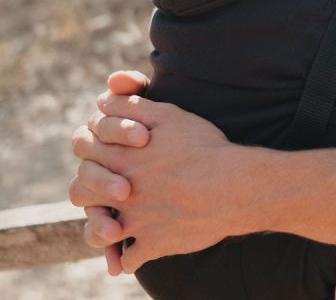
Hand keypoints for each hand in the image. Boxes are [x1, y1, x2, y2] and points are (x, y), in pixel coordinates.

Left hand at [71, 72, 235, 271]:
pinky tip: (136, 250)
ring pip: (97, 231)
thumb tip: (104, 100)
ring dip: (102, 228)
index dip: (93, 150)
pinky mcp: (151, 244)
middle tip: (109, 187)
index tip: (107, 152)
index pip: (85, 153)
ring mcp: (133, 220)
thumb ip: (132, 106)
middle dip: (91, 189)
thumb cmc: (203, 147)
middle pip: (81, 192)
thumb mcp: (169, 116)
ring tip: (115, 226)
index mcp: (121, 157)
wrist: (230, 184)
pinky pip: (128, 258)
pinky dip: (127, 258)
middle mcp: (119, 190)